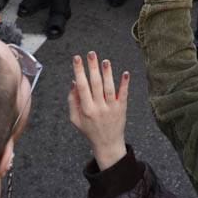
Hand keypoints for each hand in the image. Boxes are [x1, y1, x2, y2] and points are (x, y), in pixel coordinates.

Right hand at [68, 51, 129, 170]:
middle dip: (92, 67)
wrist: (108, 144)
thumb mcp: (75, 119)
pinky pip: (124, 95)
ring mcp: (111, 108)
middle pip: (95, 84)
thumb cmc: (89, 130)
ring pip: (109, 88)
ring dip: (107, 74)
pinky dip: (124, 84)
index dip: (79, 71)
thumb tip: (74, 82)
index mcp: (86, 109)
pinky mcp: (122, 109)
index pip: (82, 86)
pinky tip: (125, 73)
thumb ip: (73, 101)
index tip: (77, 58)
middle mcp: (99, 108)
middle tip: (91, 54)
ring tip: (105, 61)